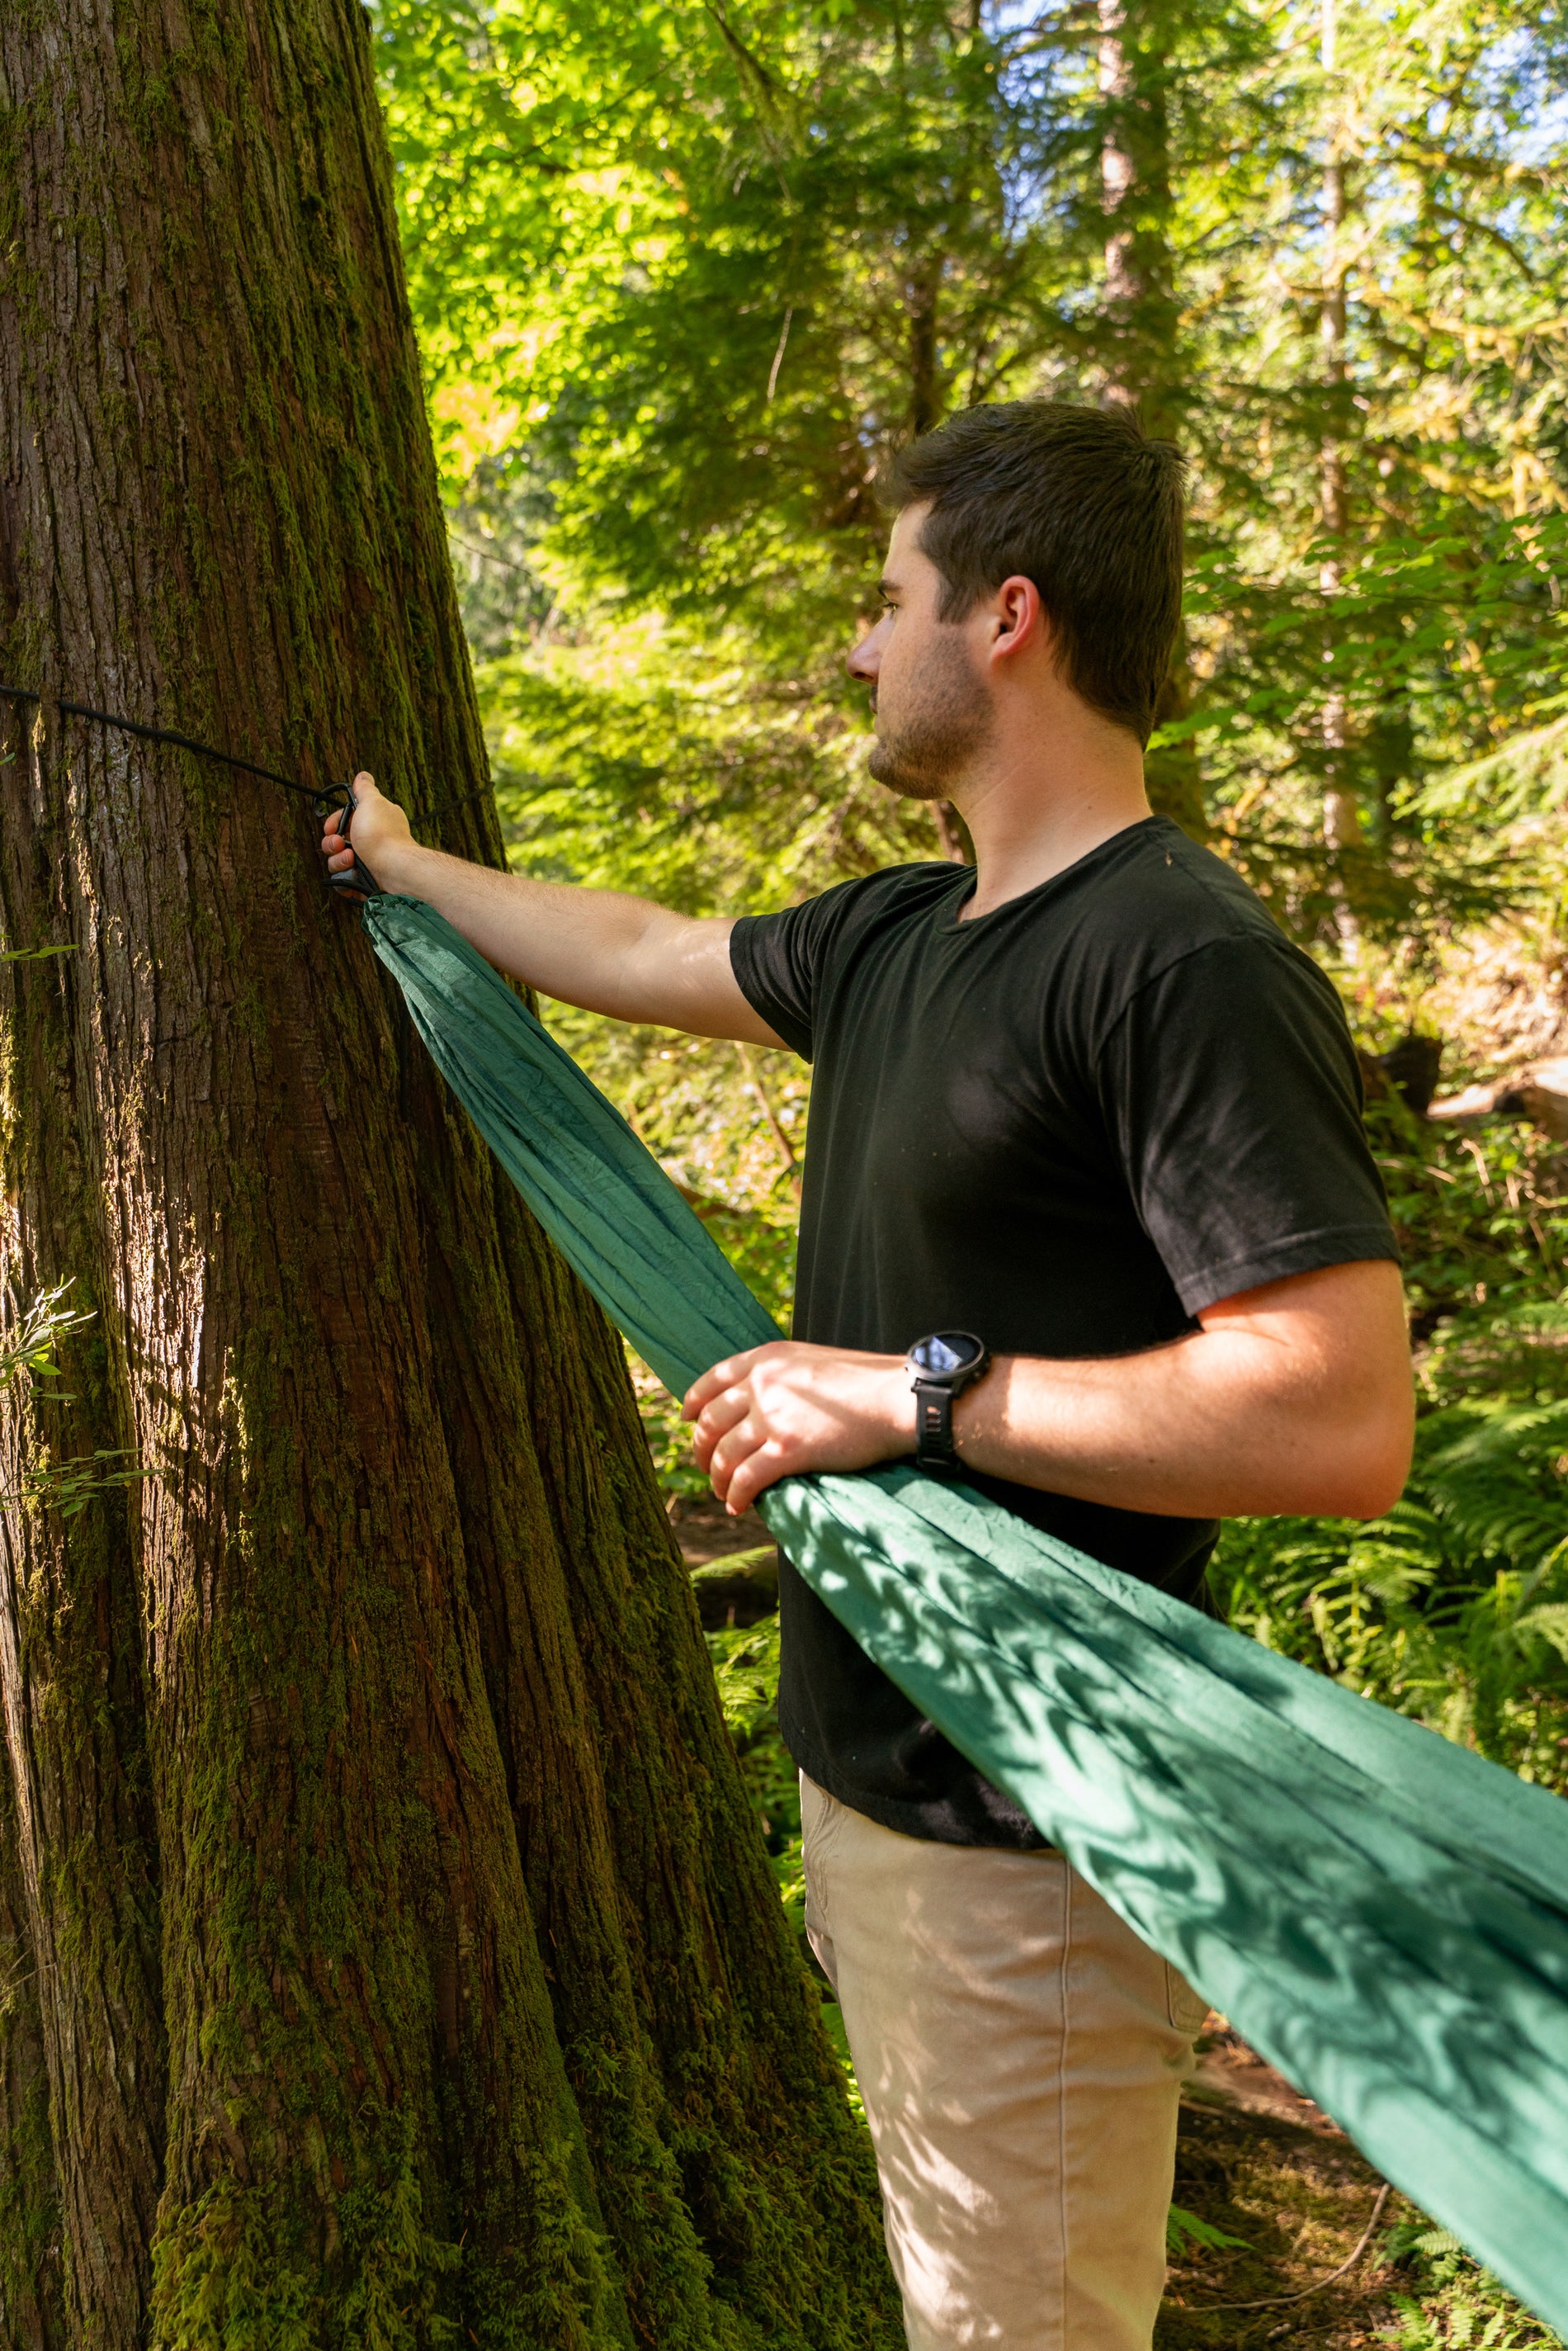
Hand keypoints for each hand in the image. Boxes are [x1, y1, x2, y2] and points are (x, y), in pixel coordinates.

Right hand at [320, 771, 415, 897]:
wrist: (394, 868)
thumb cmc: (383, 836)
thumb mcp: (372, 802)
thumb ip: (365, 789)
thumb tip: (363, 776)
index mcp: (371, 821)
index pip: (343, 820)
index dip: (333, 823)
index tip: (330, 827)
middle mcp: (370, 841)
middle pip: (337, 842)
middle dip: (332, 843)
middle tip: (340, 844)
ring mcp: (368, 861)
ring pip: (338, 862)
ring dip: (338, 861)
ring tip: (351, 859)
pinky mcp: (365, 880)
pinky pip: (344, 881)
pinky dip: (344, 879)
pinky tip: (353, 874)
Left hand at [682, 1341, 909, 1514]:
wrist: (894, 1398)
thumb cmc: (864, 1383)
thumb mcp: (811, 1362)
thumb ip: (781, 1377)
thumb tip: (760, 1403)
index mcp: (766, 1359)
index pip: (712, 1379)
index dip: (693, 1402)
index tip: (686, 1420)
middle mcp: (761, 1385)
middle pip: (710, 1421)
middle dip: (702, 1449)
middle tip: (706, 1466)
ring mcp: (772, 1417)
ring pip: (723, 1455)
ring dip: (717, 1479)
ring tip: (723, 1492)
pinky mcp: (787, 1450)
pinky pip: (746, 1479)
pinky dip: (737, 1496)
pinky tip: (738, 1506)